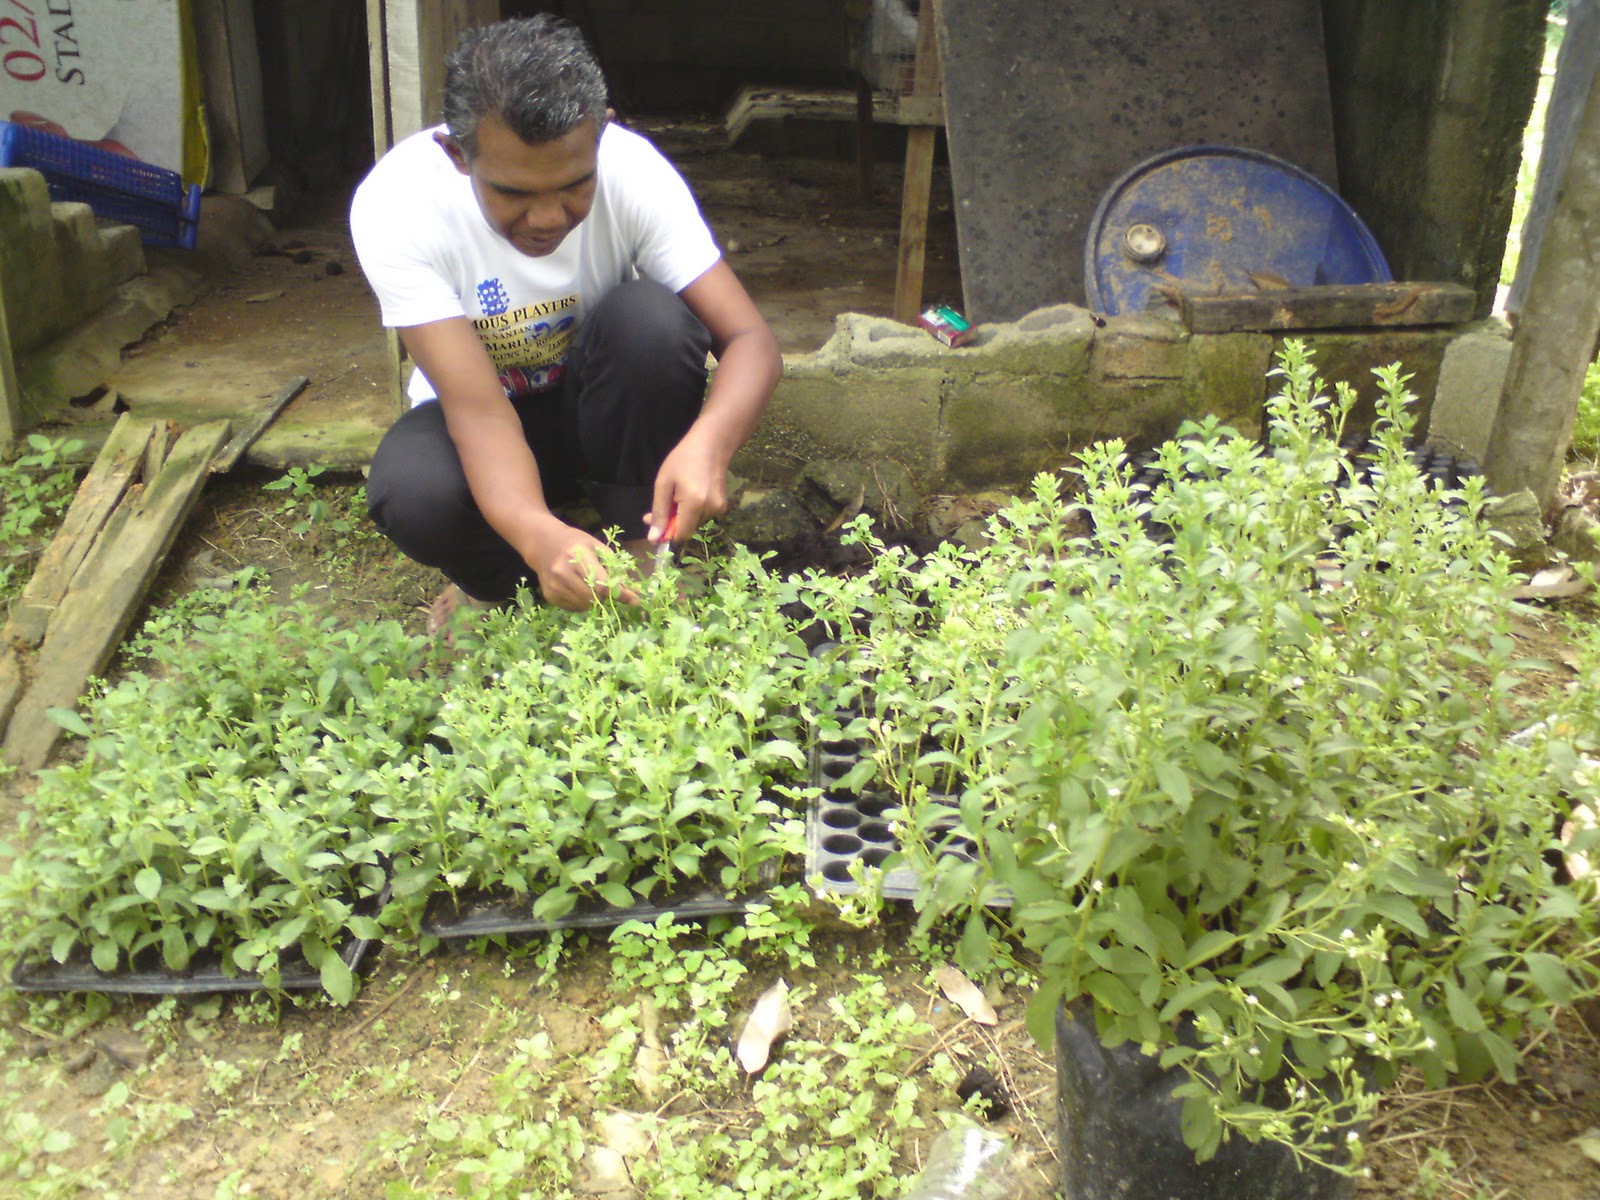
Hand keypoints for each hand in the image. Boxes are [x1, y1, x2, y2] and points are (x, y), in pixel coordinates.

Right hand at [521, 517, 638, 610]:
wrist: (543, 545)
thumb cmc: (575, 543)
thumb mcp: (596, 546)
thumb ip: (614, 567)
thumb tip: (632, 591)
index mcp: (577, 554)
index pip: (602, 582)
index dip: (620, 593)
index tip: (634, 600)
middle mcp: (563, 571)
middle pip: (594, 597)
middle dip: (606, 596)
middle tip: (608, 588)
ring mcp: (554, 585)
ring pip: (585, 606)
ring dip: (595, 601)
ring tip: (592, 586)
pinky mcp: (550, 596)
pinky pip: (575, 608)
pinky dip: (583, 603)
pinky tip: (580, 589)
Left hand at [646, 432, 729, 546]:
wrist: (712, 445)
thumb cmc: (683, 459)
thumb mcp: (664, 483)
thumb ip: (659, 512)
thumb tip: (654, 539)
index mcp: (695, 504)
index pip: (681, 535)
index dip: (666, 533)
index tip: (654, 522)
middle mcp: (710, 510)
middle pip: (687, 529)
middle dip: (673, 521)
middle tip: (663, 502)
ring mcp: (719, 508)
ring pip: (694, 522)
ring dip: (683, 514)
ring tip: (679, 492)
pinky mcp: (722, 506)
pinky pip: (702, 515)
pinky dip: (693, 510)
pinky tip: (691, 492)